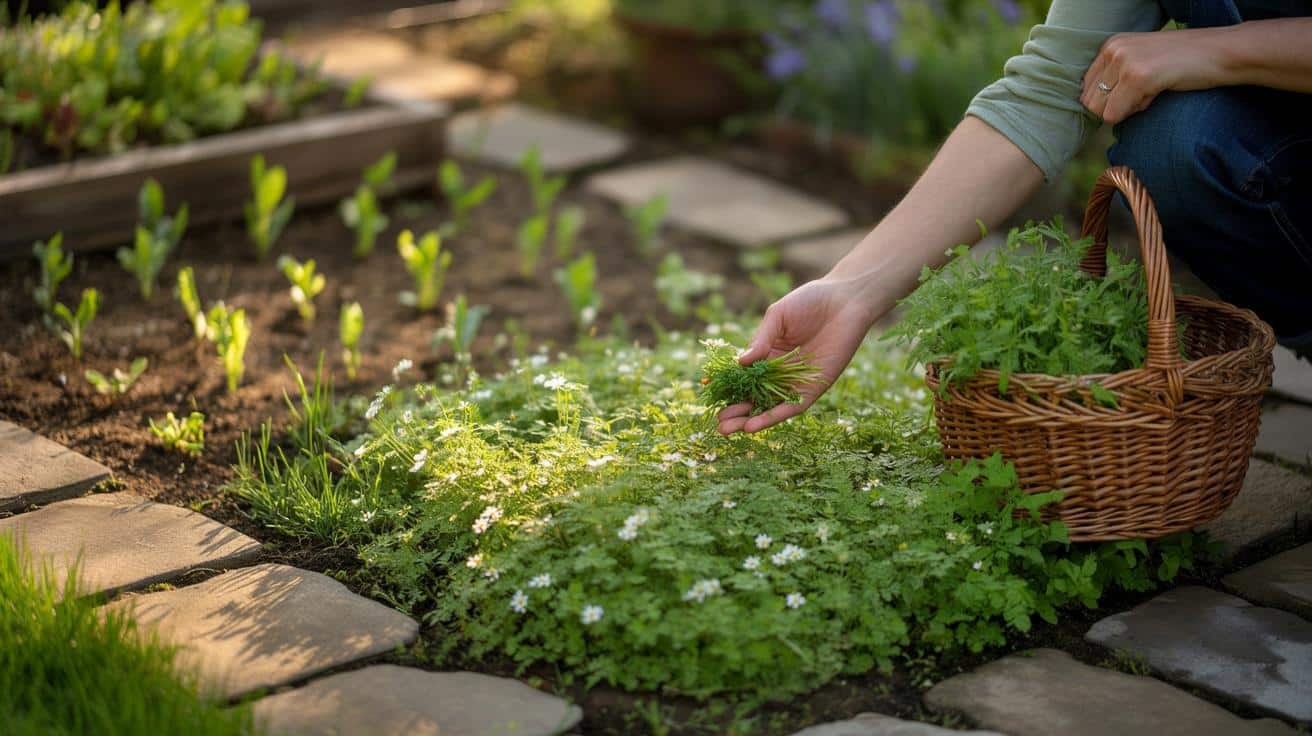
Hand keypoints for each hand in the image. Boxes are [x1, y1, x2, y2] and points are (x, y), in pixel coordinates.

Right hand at [716, 278, 877, 434]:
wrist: (846, 300)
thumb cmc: (810, 301)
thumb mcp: (778, 317)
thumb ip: (761, 340)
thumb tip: (739, 363)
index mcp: (768, 354)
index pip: (744, 377)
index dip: (728, 388)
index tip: (711, 396)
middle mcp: (781, 373)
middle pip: (754, 396)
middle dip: (735, 411)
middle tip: (718, 424)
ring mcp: (797, 382)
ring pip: (769, 407)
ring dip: (748, 419)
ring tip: (727, 429)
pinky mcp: (814, 388)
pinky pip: (792, 407)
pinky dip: (773, 417)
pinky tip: (754, 425)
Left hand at [1081, 28, 1229, 123]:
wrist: (1221, 52)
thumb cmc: (1185, 62)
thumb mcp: (1141, 60)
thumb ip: (1116, 76)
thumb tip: (1093, 109)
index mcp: (1110, 45)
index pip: (1086, 89)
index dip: (1111, 99)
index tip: (1137, 89)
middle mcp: (1113, 49)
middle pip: (1090, 102)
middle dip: (1116, 107)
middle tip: (1146, 92)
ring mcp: (1124, 61)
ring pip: (1101, 111)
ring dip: (1127, 109)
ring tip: (1152, 90)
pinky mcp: (1136, 77)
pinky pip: (1115, 115)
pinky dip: (1137, 111)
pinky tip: (1158, 92)